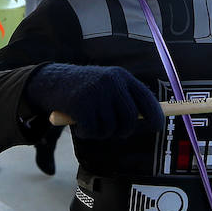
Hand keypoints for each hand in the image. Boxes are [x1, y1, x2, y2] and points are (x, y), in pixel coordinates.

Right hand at [26, 63, 164, 140]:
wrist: (53, 80)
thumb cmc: (87, 89)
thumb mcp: (109, 86)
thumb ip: (128, 100)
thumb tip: (154, 121)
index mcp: (122, 77)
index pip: (146, 98)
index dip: (155, 115)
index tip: (158, 127)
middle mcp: (111, 83)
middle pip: (130, 118)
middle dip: (123, 130)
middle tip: (115, 131)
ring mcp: (96, 93)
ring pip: (110, 128)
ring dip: (100, 132)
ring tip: (90, 121)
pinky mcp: (81, 104)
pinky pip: (93, 132)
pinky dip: (86, 133)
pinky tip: (79, 123)